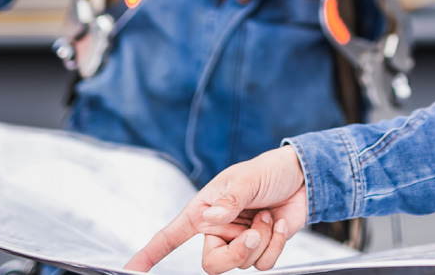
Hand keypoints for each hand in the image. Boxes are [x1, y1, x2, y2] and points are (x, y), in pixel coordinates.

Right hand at [126, 146, 308, 273]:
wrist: (304, 176)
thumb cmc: (270, 170)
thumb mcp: (248, 178)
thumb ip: (231, 200)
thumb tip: (211, 219)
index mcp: (205, 209)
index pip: (172, 235)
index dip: (150, 254)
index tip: (129, 270)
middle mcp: (219, 229)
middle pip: (212, 264)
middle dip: (235, 255)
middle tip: (252, 234)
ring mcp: (240, 241)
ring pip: (242, 265)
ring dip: (262, 240)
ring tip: (267, 216)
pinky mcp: (262, 248)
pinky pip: (264, 265)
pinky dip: (276, 245)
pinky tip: (280, 224)